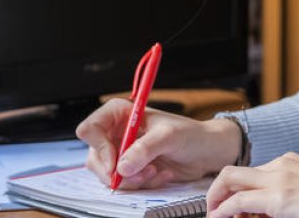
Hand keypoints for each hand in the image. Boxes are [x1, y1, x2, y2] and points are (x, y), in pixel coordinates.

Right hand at [74, 98, 241, 188]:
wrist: (207, 152)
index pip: (91, 128)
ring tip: (155, 172)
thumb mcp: (169, 137)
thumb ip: (144, 149)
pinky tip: (161, 175)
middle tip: (141, 174)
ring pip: (108, 174)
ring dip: (132, 180)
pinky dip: (142, 184)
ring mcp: (123, 153)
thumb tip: (121, 167)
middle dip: (117, 171)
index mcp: (120, 114)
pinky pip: (125, 184)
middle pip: (95, 157)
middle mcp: (117, 133)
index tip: (115, 164)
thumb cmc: (191, 134)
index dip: (98, 147)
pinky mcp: (132, 169)